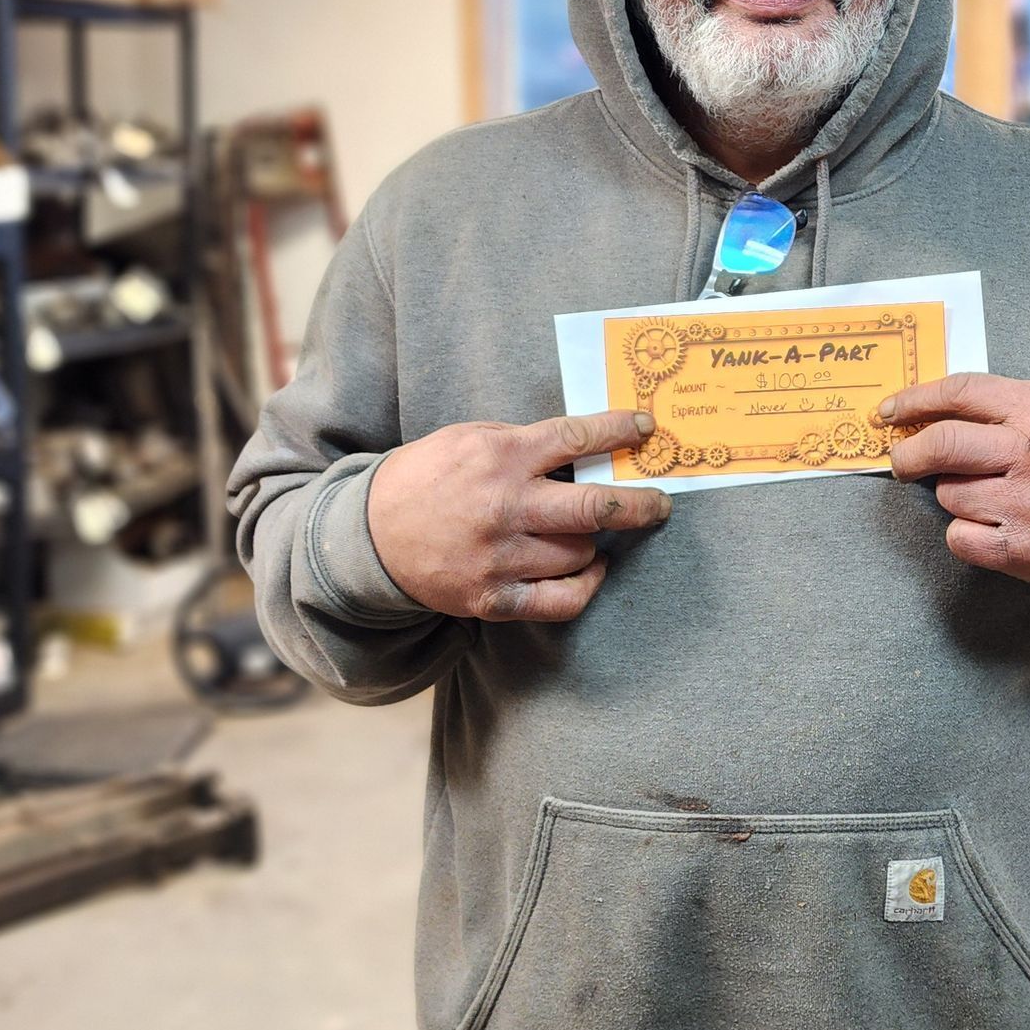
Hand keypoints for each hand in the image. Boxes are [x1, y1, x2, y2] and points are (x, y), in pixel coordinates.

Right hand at [367, 410, 669, 621]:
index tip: (646, 428)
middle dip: (641, 503)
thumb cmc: (428, 478)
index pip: (576, 438)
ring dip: (596, 542)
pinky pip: (561, 600)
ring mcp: (499, 557)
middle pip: (596, 507)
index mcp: (499, 457)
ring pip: (582, 553)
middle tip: (660, 502)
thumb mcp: (469, 438)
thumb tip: (588, 446)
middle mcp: (504, 506)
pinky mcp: (491, 598)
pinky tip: (590, 569)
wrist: (368, 535)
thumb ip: (524, 442)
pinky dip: (585, 586)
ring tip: (592, 533)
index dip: (619, 431)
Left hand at [880, 374, 1029, 585]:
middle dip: (908, 453)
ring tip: (987, 495)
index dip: (914, 400)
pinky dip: (964, 533)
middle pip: (940, 444)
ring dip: (953, 495)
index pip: (959, 393)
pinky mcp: (1022, 549)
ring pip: (948, 495)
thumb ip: (1001, 402)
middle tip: (902, 460)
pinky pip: (959, 538)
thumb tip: (929, 407)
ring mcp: (1026, 504)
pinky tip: (990, 525)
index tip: (889, 412)